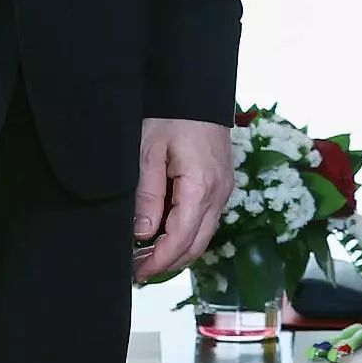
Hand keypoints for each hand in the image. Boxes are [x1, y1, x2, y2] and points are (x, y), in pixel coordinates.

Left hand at [134, 117, 234, 279]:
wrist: (197, 89)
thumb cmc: (171, 115)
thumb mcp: (148, 152)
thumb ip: (147, 195)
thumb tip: (142, 234)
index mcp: (201, 188)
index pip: (181, 241)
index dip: (159, 262)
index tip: (137, 273)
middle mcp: (219, 194)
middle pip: (196, 245)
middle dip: (168, 263)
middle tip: (138, 271)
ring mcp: (224, 189)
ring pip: (204, 234)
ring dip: (177, 250)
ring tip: (147, 255)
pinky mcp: (222, 183)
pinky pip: (207, 218)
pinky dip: (187, 233)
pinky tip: (165, 232)